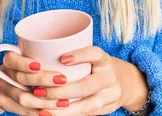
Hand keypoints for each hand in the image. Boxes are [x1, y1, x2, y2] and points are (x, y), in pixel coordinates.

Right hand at [0, 52, 73, 115]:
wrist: (2, 85)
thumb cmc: (24, 68)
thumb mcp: (28, 57)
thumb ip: (43, 55)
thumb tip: (71, 52)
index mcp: (9, 60)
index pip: (12, 59)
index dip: (24, 63)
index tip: (39, 65)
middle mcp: (4, 75)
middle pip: (21, 78)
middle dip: (42, 80)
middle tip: (62, 80)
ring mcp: (3, 91)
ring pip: (23, 99)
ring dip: (45, 101)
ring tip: (64, 101)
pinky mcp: (6, 104)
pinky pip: (24, 112)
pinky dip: (40, 112)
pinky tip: (53, 111)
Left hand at [31, 46, 147, 115]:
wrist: (125, 83)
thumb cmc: (98, 67)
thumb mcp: (92, 57)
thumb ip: (74, 56)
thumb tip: (36, 51)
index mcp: (104, 60)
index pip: (94, 54)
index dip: (79, 55)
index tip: (61, 58)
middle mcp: (109, 77)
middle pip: (85, 86)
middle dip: (60, 91)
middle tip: (38, 91)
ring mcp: (110, 95)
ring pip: (85, 106)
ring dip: (62, 110)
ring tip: (42, 110)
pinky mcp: (107, 109)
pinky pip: (86, 115)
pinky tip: (51, 115)